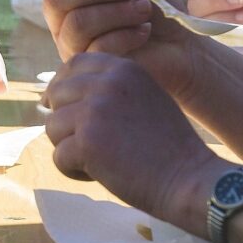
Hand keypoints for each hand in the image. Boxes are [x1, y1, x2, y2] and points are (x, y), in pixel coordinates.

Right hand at [27, 0, 214, 101]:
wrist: (182, 45)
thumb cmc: (154, 7)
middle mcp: (62, 19)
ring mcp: (73, 46)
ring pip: (76, 23)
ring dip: (118, 12)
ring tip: (144, 10)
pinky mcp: (93, 68)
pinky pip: (96, 47)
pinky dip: (127, 34)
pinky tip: (143, 32)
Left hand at [43, 52, 223, 224]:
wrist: (189, 178)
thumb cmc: (168, 147)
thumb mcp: (144, 98)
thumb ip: (109, 90)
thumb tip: (56, 95)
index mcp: (123, 68)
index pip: (73, 64)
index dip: (65, 87)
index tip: (71, 111)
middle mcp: (106, 83)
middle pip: (56, 95)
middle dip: (65, 121)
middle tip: (89, 144)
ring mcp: (95, 111)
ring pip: (53, 127)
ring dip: (69, 148)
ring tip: (98, 161)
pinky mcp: (87, 142)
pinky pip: (58, 157)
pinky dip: (73, 171)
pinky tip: (99, 175)